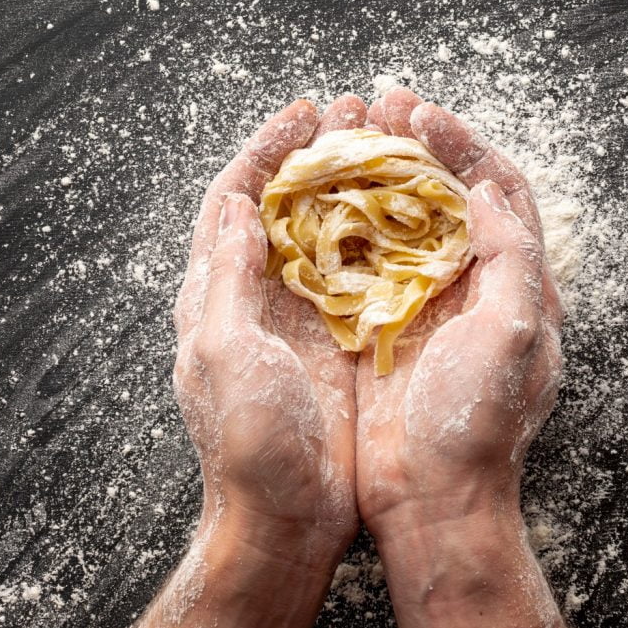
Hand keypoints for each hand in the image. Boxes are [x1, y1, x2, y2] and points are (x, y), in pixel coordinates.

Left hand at [140, 96, 367, 627]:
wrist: (287, 514)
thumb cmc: (247, 439)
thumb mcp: (223, 350)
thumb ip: (226, 276)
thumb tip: (238, 203)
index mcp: (217, 293)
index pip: (234, 201)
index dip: (263, 151)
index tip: (301, 114)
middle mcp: (258, 296)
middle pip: (283, 205)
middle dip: (314, 154)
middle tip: (355, 113)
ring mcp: (303, 317)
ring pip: (326, 232)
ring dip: (351, 186)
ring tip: (386, 145)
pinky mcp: (341, 340)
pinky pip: (362, 275)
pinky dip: (381, 238)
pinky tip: (409, 212)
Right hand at [357, 88, 565, 627]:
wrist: (430, 499)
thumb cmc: (478, 425)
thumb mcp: (512, 338)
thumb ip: (511, 259)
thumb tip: (487, 191)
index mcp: (513, 282)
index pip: (496, 190)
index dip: (461, 144)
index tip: (418, 114)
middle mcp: (470, 284)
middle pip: (446, 193)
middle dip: (414, 144)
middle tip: (376, 105)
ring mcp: (422, 303)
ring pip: (400, 220)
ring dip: (374, 175)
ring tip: (342, 134)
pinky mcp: (379, 324)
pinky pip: (360, 260)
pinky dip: (341, 224)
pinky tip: (314, 198)